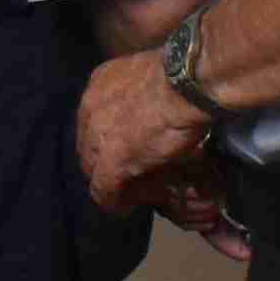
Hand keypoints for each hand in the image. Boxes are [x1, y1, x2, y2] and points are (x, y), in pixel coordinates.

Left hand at [75, 50, 212, 209]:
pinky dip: (115, 202)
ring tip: (135, 191)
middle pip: (90, 146)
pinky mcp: (112, 162)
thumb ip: (145, 94)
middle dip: (108, 161)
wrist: (189, 82)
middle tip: (131, 174)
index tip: (131, 148)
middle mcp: (90, 107)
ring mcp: (98, 136)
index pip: (95, 120)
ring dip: (113, 183)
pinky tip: (125, 208)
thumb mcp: (153, 78)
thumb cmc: (182, 73)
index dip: (111, 138)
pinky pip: (105, 190)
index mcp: (100, 83)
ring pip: (95, 169)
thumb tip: (159, 106)